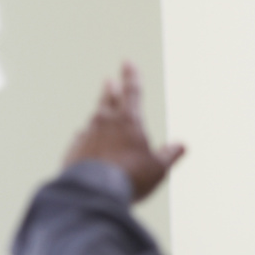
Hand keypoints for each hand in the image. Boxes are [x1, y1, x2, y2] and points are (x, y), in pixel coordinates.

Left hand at [64, 61, 184, 201]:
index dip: (131, 76)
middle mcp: (104, 123)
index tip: (127, 62)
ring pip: (93, 119)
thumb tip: (181, 146)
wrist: (93, 192)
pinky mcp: (72, 151)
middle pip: (108, 100)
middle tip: (109, 81)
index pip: (132, 91)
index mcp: (128, 121)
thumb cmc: (130, 178)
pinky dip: (84, 138)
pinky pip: (80, 139)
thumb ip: (169, 155)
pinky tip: (84, 140)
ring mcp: (86, 136)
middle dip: (111, 90)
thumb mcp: (158, 168)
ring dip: (98, 113)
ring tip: (100, 112)